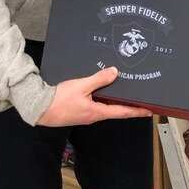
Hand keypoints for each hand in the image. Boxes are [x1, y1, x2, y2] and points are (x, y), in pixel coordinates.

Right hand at [37, 67, 151, 126]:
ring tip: (124, 94)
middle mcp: (94, 116)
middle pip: (115, 111)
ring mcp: (86, 115)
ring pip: (104, 108)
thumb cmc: (60, 100)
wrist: (40, 108)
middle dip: (128, 106)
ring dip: (114, 102)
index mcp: (97, 112)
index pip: (122, 112)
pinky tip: (101, 92)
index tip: (149, 111)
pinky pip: (95, 106)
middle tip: (139, 100)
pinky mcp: (78, 112)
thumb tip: (115, 73)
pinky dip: (102, 100)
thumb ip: (99, 80)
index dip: (136, 111)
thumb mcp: (81, 86)